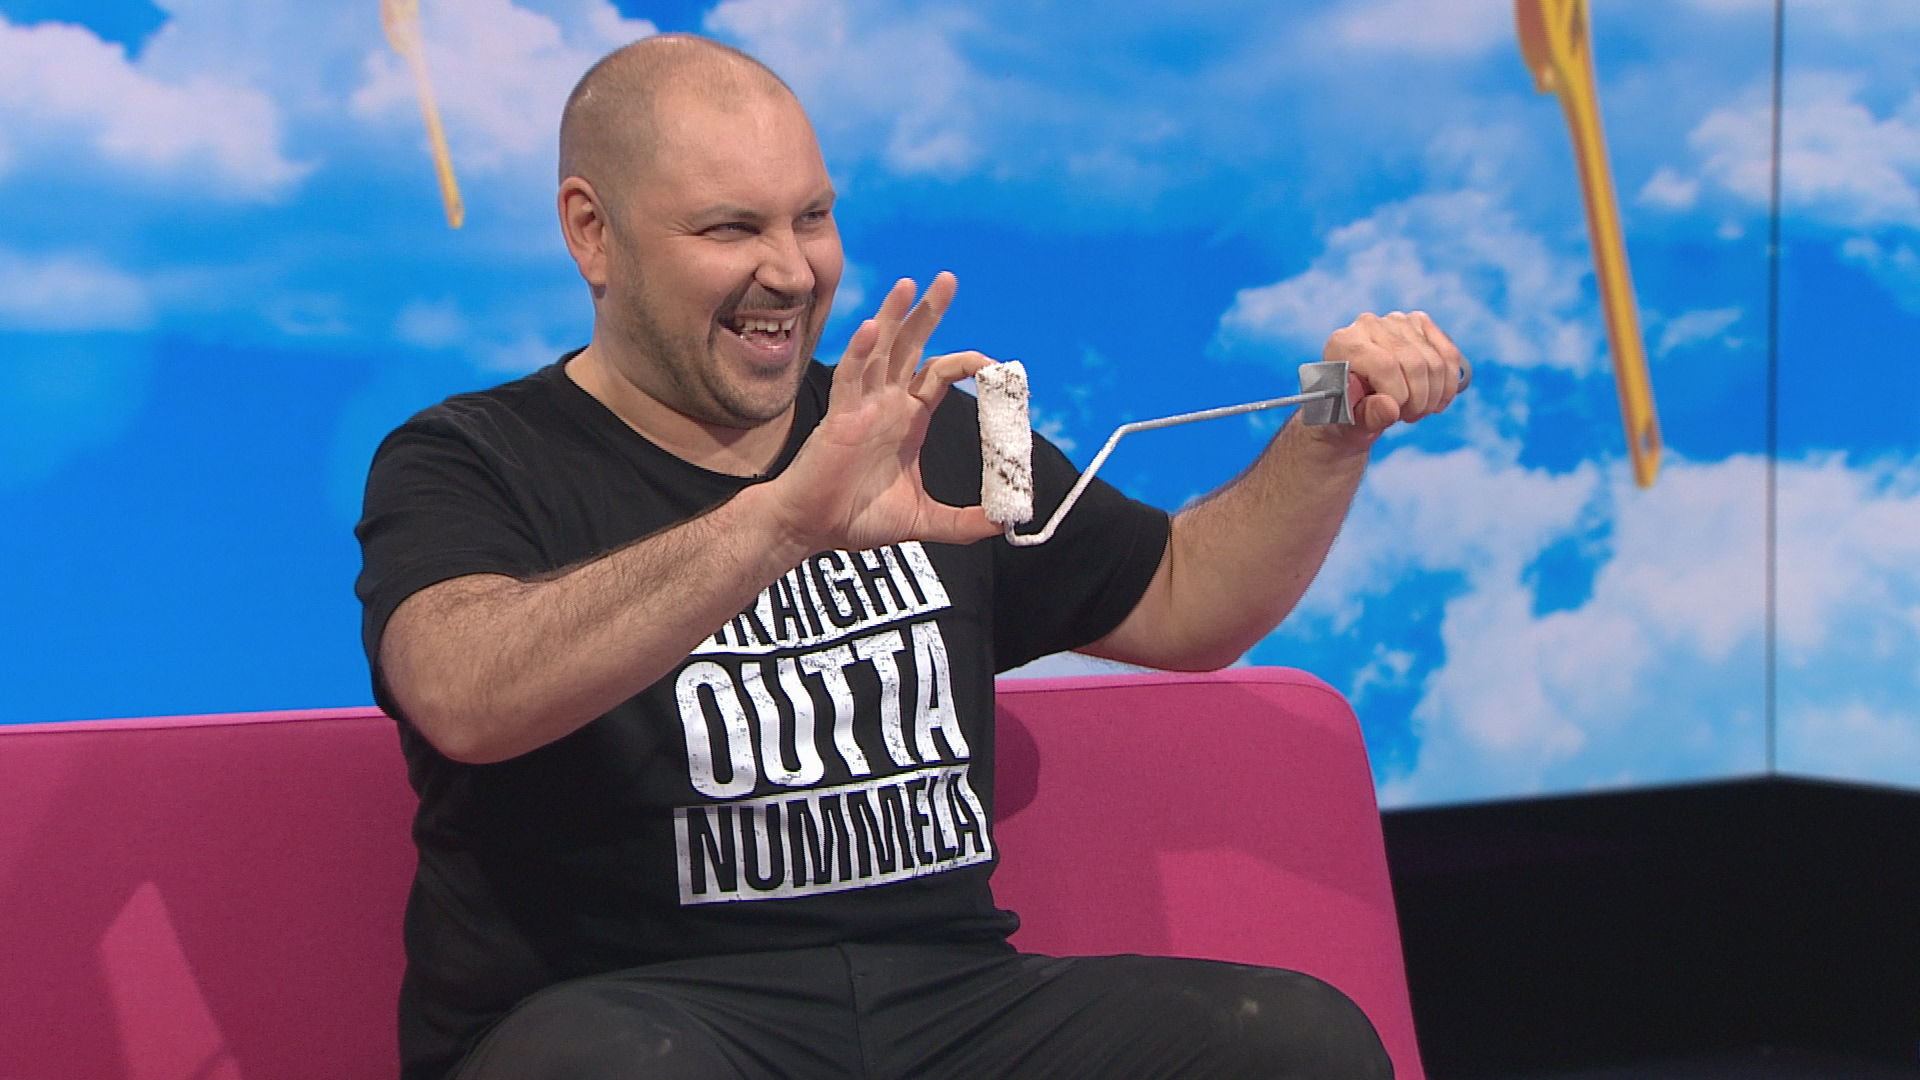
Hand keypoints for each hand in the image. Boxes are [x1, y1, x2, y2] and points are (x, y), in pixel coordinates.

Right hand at [770, 271, 1004, 552]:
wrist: (814, 528)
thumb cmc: (858, 518)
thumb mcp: (923, 520)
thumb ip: (963, 523)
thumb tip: (1001, 525)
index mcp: (908, 418)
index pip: (939, 374)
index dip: (966, 364)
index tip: (996, 366)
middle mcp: (886, 403)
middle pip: (910, 346)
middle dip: (929, 312)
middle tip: (948, 279)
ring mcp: (862, 406)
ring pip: (879, 350)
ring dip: (893, 316)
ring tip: (909, 283)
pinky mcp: (840, 418)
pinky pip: (850, 378)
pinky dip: (861, 351)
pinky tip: (873, 328)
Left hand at [1321, 310, 1468, 438]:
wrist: (1352, 399)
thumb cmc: (1347, 412)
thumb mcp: (1351, 423)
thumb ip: (1367, 416)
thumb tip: (1389, 407)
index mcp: (1343, 344)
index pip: (1386, 365)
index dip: (1399, 396)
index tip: (1395, 415)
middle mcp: (1368, 324)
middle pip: (1415, 364)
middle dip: (1419, 400)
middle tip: (1408, 417)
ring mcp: (1396, 321)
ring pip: (1436, 362)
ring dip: (1434, 396)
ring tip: (1416, 410)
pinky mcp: (1419, 323)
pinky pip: (1448, 354)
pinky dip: (1448, 383)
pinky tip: (1436, 400)